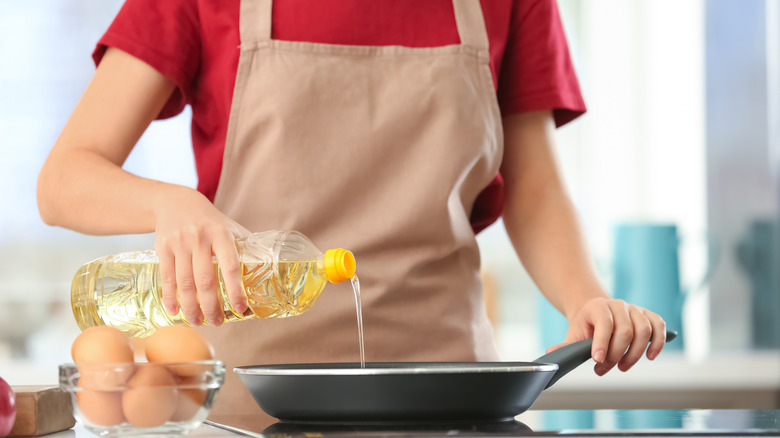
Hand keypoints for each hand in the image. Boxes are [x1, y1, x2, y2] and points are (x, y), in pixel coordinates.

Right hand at [154, 187, 250, 326]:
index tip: (240, 308)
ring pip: (185, 283)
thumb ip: (245, 246)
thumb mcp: (230, 227)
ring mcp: (180, 243)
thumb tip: (269, 269)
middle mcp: (200, 238)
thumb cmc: (210, 220)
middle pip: (205, 280)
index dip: (236, 290)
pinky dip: (170, 297)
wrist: (176, 202)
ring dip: (191, 307)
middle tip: (217, 322)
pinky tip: (175, 311)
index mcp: (222, 234)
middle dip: (211, 306)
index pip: (231, 266)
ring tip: (197, 321)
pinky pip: (167, 278)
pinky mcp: (163, 248)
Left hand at [546, 297, 666, 375]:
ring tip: (622, 367)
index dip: (602, 343)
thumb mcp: (574, 333)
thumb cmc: (585, 325)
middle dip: (616, 355)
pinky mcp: (648, 316)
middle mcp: (619, 305)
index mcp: (598, 307)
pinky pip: (659, 326)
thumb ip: (566, 345)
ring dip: (635, 354)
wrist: (595, 311)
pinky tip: (650, 356)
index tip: (598, 360)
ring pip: (643, 330)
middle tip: (605, 369)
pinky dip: (658, 342)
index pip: (604, 324)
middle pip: (625, 331)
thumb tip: (551, 354)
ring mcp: (635, 309)